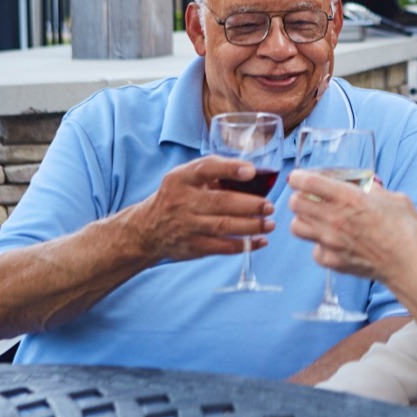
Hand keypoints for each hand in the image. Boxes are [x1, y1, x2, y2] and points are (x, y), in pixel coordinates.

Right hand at [123, 156, 273, 260]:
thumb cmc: (176, 196)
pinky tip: (260, 241)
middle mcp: (183, 201)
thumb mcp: (184, 178)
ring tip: (269, 224)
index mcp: (182, 178)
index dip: (229, 169)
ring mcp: (187, 226)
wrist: (147, 229)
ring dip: (251, 226)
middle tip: (269, 206)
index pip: (205, 169)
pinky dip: (244, 245)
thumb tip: (254, 173)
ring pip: (224, 226)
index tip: (251, 171)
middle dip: (250, 205)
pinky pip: (222, 247)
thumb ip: (212, 172)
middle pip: (221, 202)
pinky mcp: (192, 246)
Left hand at [287, 170, 416, 285]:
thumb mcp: (395, 198)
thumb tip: (367, 187)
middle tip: (309, 198)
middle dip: (299, 197)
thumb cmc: (405, 231)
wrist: (407, 265)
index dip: (299, 177)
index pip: (309, 182)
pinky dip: (319, 245)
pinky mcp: (332, 260)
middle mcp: (334, 218)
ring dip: (304, 220)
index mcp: (350, 198)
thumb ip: (376, 190)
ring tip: (316, 220)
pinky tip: (332, 243)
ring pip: (297, 226)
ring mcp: (330, 241)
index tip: (298, 177)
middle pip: (295, 203)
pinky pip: (314, 249)